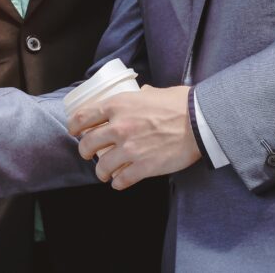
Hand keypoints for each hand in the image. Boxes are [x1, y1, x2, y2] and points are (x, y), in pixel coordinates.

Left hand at [67, 85, 200, 189]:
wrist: (201, 122)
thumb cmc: (181, 104)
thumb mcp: (154, 92)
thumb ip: (142, 95)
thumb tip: (143, 92)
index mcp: (118, 106)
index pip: (83, 117)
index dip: (74, 126)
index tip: (74, 131)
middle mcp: (119, 127)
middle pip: (87, 144)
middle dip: (84, 151)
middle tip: (88, 154)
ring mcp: (130, 149)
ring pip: (102, 166)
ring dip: (101, 171)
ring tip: (104, 173)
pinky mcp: (143, 167)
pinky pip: (122, 180)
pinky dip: (118, 183)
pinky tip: (119, 182)